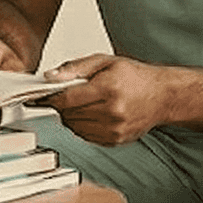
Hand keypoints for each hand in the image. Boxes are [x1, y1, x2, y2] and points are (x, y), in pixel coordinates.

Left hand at [41, 53, 168, 145]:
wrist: (162, 96)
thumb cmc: (135, 77)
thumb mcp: (105, 61)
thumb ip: (76, 68)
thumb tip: (51, 77)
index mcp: (108, 89)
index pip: (67, 99)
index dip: (50, 98)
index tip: (40, 96)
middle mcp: (112, 112)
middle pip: (68, 114)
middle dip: (62, 105)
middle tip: (66, 95)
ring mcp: (114, 130)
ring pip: (74, 127)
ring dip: (71, 116)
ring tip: (83, 103)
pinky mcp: (115, 141)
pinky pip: (85, 136)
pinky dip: (82, 126)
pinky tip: (92, 114)